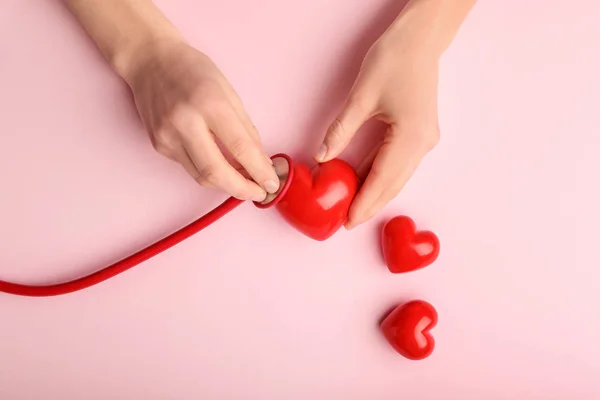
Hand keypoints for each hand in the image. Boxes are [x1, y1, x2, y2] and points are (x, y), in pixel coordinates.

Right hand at [125, 40, 278, 201]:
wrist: (149, 61)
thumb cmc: (192, 70)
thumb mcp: (228, 91)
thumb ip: (246, 129)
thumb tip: (261, 161)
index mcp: (209, 103)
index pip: (240, 148)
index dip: (259, 171)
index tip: (271, 184)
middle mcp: (185, 122)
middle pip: (216, 172)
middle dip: (242, 190)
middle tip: (259, 194)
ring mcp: (168, 136)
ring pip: (202, 177)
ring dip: (226, 184)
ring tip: (244, 181)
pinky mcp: (159, 146)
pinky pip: (189, 167)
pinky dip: (208, 171)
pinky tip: (219, 163)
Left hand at [315, 31, 440, 228]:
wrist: (421, 38)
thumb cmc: (395, 59)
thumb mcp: (362, 96)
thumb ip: (341, 130)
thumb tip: (323, 157)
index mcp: (411, 138)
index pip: (383, 180)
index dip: (364, 203)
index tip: (348, 222)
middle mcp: (422, 144)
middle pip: (393, 184)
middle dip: (370, 204)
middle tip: (347, 222)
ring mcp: (423, 140)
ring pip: (396, 176)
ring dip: (375, 192)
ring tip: (352, 207)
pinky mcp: (419, 134)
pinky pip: (398, 162)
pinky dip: (380, 175)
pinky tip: (363, 181)